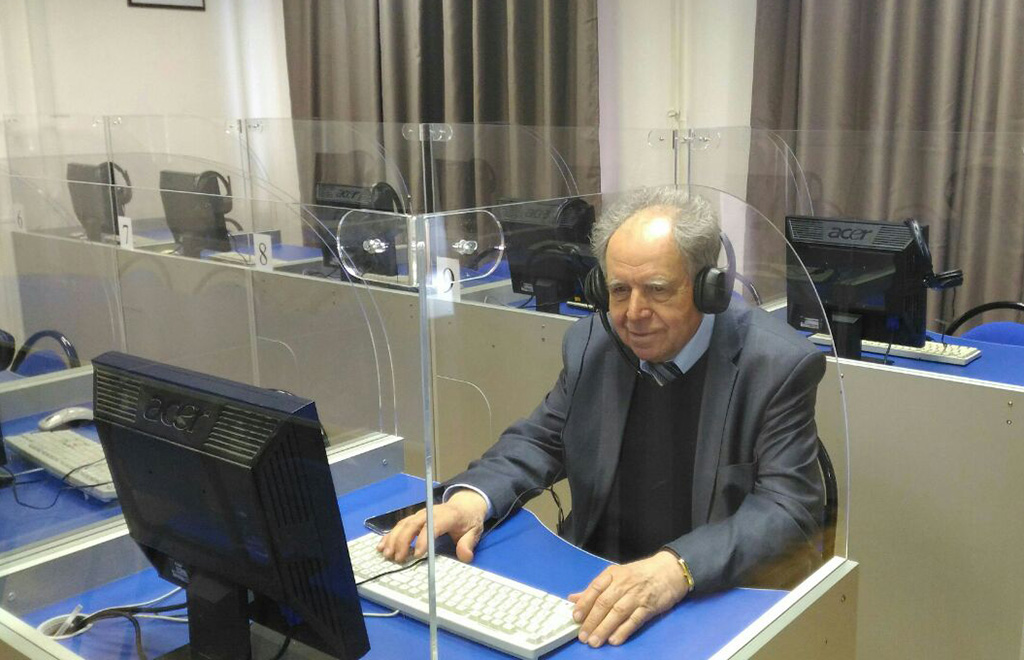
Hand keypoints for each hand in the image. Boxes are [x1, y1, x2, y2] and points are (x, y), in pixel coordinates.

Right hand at [376, 489, 488, 563]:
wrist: (464, 505)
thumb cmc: (468, 520)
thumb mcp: (474, 531)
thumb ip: (468, 544)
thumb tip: (465, 556)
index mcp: (447, 516)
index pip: (433, 526)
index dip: (424, 539)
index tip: (417, 554)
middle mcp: (430, 513)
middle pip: (413, 524)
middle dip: (403, 541)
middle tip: (398, 558)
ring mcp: (421, 514)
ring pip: (404, 524)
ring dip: (393, 539)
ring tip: (387, 554)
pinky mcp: (415, 517)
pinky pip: (400, 525)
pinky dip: (390, 535)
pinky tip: (382, 545)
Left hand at [568, 551, 689, 646]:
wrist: (668, 572)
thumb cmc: (638, 574)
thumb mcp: (615, 575)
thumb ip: (594, 589)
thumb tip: (573, 599)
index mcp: (612, 574)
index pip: (595, 588)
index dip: (584, 603)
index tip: (576, 618)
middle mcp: (623, 584)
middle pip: (605, 603)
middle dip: (592, 621)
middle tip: (583, 636)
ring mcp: (637, 596)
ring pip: (617, 613)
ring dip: (604, 628)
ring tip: (595, 641)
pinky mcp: (649, 607)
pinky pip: (634, 620)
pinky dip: (623, 631)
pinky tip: (614, 640)